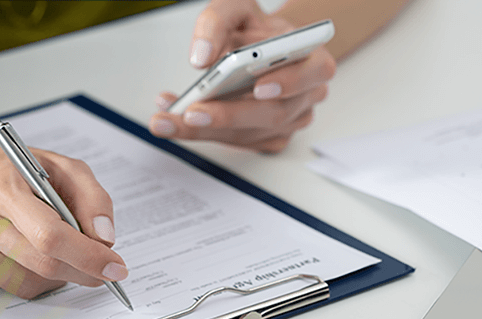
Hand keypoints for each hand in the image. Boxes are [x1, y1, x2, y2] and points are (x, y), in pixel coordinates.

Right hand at [0, 105, 127, 298]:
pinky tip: (23, 250)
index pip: (50, 236)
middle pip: (43, 265)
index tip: (115, 268)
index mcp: (2, 187)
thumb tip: (105, 240)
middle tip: (101, 266)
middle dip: (82, 270)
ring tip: (49, 244)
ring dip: (56, 273)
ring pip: (30, 283)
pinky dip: (31, 276)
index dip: (88, 257)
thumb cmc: (16, 169)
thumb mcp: (63, 167)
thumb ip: (93, 198)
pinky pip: (9, 289)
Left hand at [149, 0, 335, 152]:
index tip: (258, 87)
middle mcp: (307, 93)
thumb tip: (202, 56)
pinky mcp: (273, 138)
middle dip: (229, 115)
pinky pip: (240, 143)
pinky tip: (179, 122)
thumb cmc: (254, 30)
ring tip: (169, 118)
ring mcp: (292, 120)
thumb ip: (217, 23)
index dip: (289, 82)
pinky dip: (206, 133)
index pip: (312, 72)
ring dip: (207, 129)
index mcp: (312, 58)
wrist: (259, 46)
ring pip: (252, 134)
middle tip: (192, 112)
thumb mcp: (235, 10)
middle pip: (274, 113)